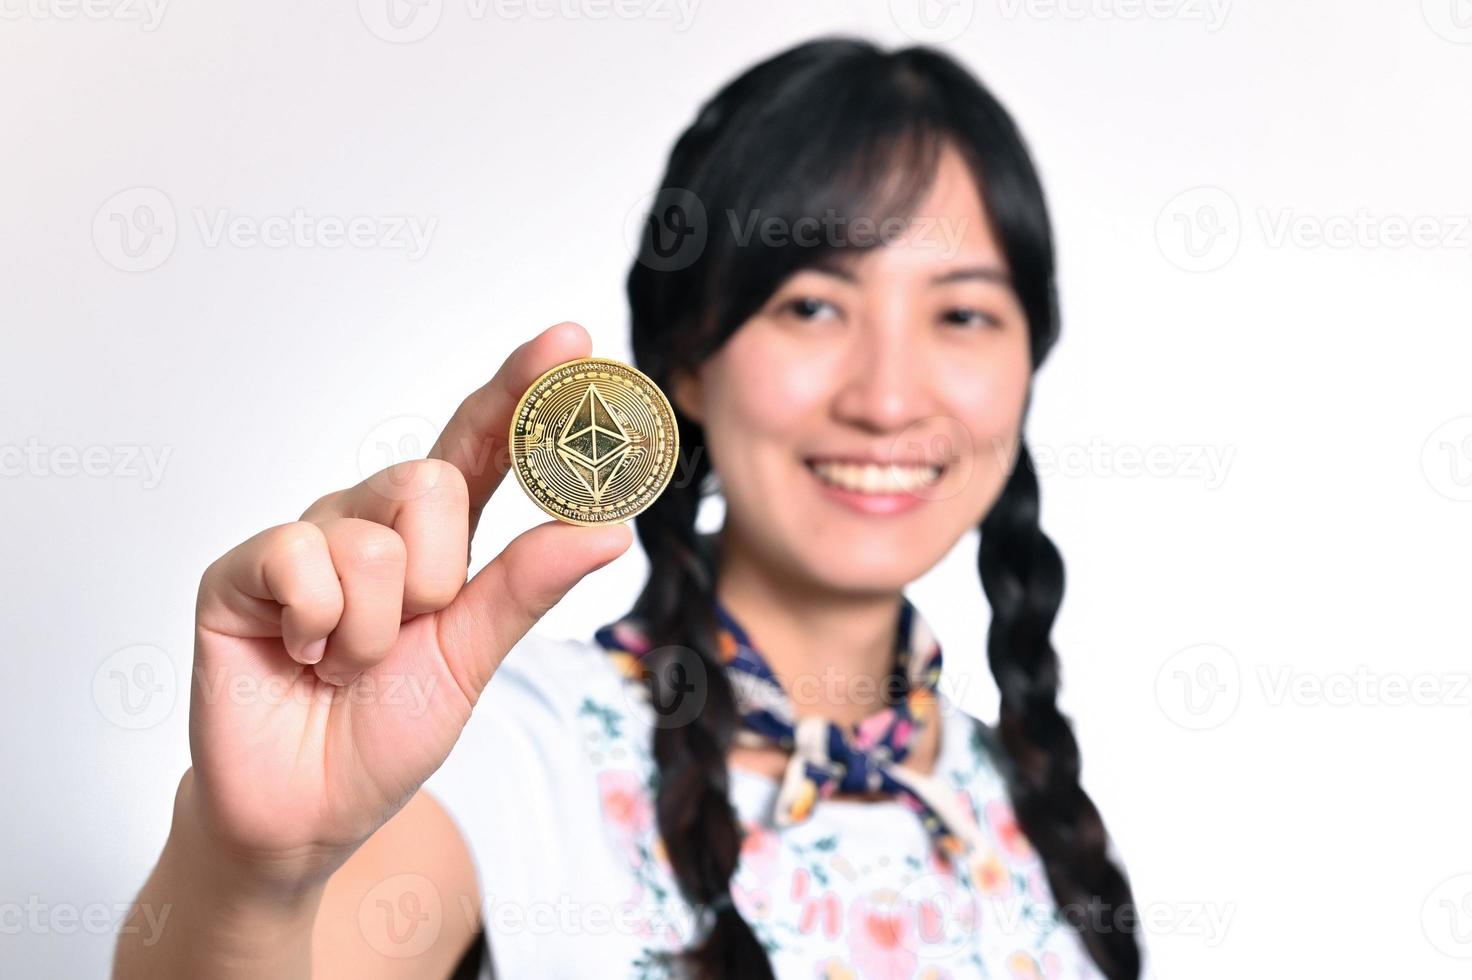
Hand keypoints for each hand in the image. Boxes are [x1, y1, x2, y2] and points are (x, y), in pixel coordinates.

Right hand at [186, 321, 630, 886]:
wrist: (308, 810)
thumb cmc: (387, 729)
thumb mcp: (472, 658)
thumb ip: (529, 586)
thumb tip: (611, 526)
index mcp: (439, 539)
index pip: (485, 445)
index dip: (524, 389)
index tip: (571, 340)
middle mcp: (373, 521)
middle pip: (432, 481)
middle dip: (436, 578)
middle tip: (404, 635)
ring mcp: (307, 538)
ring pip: (373, 534)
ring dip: (374, 626)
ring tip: (343, 662)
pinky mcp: (241, 569)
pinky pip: (299, 555)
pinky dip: (315, 624)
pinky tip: (298, 652)